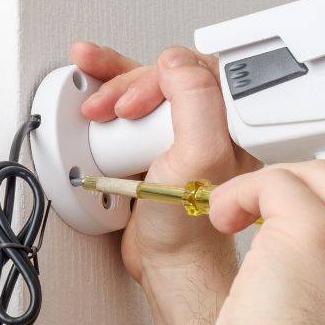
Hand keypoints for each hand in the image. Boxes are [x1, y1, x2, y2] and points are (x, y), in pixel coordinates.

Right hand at [70, 42, 259, 280]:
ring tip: (92, 103)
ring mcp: (178, 131)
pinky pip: (128, 109)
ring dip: (110, 85)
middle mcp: (208, 121)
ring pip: (143, 87)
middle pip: (163, 74)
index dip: (160, 79)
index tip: (135, 106)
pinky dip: (106, 99)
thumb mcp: (199, 156)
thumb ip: (196, 101)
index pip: (196, 69)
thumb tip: (175, 61)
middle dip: (128, 87)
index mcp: (233, 119)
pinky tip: (92, 98)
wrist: (165, 262)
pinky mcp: (153, 143)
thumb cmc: (188, 227)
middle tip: (111, 113)